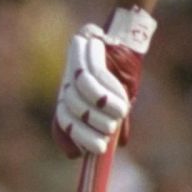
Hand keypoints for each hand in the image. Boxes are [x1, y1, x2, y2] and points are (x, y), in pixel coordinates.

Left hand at [52, 8, 152, 157]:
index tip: (98, 148)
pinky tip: (122, 104)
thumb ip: (115, 120)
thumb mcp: (119, 102)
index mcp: (70, 100)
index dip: (77, 138)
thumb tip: (120, 144)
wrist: (127, 44)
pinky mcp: (83, 53)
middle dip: (95, 126)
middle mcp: (67, 85)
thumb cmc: (123, 75)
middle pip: (72, 111)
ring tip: (120, 113)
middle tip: (111, 127)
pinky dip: (110, 96)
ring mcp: (72, 68)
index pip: (63, 122)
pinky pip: (92, 80)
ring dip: (104, 112)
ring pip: (80, 97)